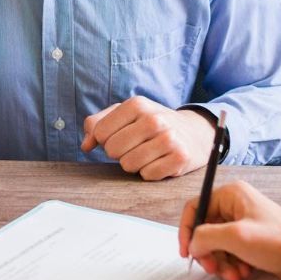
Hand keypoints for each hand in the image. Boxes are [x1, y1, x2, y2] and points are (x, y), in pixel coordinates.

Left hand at [81, 97, 215, 180]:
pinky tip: (159, 161)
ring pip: (129, 165)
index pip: (101, 133)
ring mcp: (169, 138)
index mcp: (137, 104)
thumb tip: (86, 145)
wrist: (194, 132)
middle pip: (113, 150)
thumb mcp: (125, 114)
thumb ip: (98, 124)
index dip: (105, 140)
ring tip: (147, 154)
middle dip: (119, 153)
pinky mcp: (180, 158)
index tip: (119, 136)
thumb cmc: (151, 123)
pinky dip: (150, 172)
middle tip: (134, 146)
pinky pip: (148, 175)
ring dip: (134, 164)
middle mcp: (154, 119)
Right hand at [179, 180, 280, 279]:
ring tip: (234, 276)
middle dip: (208, 253)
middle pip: (205, 230)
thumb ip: (206, 237)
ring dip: (222, 263)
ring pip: (217, 245)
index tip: (187, 252)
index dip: (187, 230)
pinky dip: (233, 266)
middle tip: (213, 269)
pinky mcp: (252, 241)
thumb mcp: (237, 237)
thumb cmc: (280, 241)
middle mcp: (236, 206)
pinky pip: (231, 254)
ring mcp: (245, 224)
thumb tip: (193, 245)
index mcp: (232, 194)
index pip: (195, 207)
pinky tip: (244, 274)